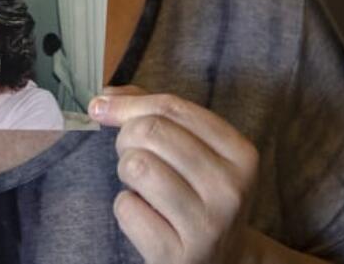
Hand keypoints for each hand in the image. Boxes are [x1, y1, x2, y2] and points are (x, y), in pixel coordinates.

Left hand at [89, 86, 258, 263]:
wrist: (225, 262)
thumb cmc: (200, 195)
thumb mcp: (197, 152)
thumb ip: (155, 114)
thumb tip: (104, 97)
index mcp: (241, 154)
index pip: (173, 107)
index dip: (129, 103)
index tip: (102, 106)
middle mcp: (230, 189)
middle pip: (150, 131)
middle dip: (127, 137)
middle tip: (132, 155)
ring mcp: (207, 225)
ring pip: (136, 166)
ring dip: (126, 172)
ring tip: (143, 186)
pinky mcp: (178, 255)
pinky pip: (126, 208)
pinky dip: (127, 208)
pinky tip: (148, 217)